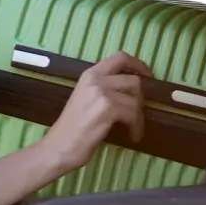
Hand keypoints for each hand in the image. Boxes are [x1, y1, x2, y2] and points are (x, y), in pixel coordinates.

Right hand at [39, 51, 153, 173]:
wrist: (58, 147)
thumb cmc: (71, 128)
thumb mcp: (85, 98)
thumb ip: (103, 88)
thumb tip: (132, 88)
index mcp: (89, 75)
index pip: (120, 57)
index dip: (138, 64)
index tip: (148, 76)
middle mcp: (95, 80)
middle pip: (133, 80)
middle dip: (140, 98)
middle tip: (137, 113)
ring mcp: (101, 94)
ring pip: (136, 99)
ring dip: (139, 116)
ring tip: (133, 128)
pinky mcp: (107, 110)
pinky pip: (133, 114)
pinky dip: (137, 127)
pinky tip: (133, 136)